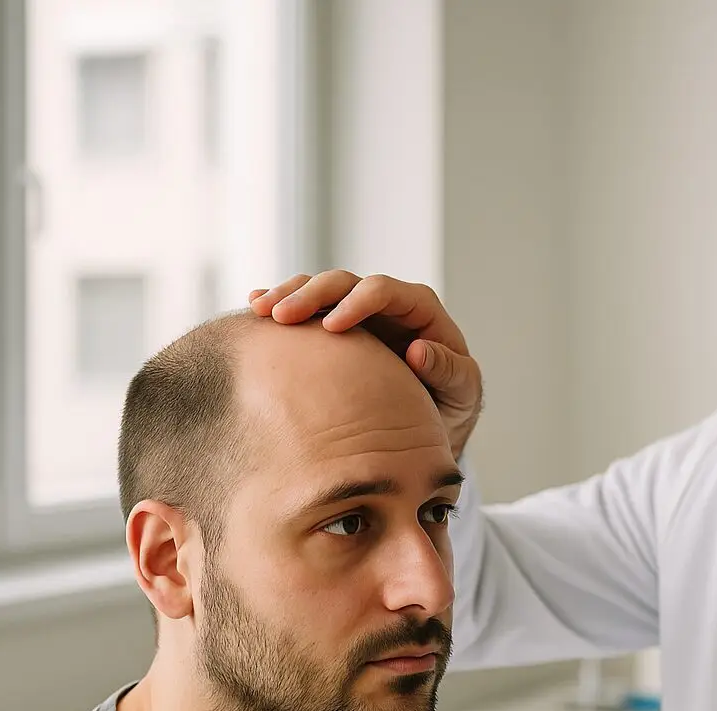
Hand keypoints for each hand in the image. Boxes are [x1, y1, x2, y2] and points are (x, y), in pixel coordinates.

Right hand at [250, 271, 482, 456]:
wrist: (432, 422)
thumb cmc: (453, 403)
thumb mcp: (464, 391)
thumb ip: (449, 370)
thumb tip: (419, 351)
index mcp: (419, 309)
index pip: (384, 290)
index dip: (357, 302)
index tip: (333, 328)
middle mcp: (385, 305)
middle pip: (344, 283)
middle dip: (311, 294)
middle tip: (281, 315)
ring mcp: (357, 315)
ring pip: (319, 291)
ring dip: (288, 296)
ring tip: (259, 310)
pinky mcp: (334, 332)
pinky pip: (307, 313)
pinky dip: (281, 306)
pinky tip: (253, 308)